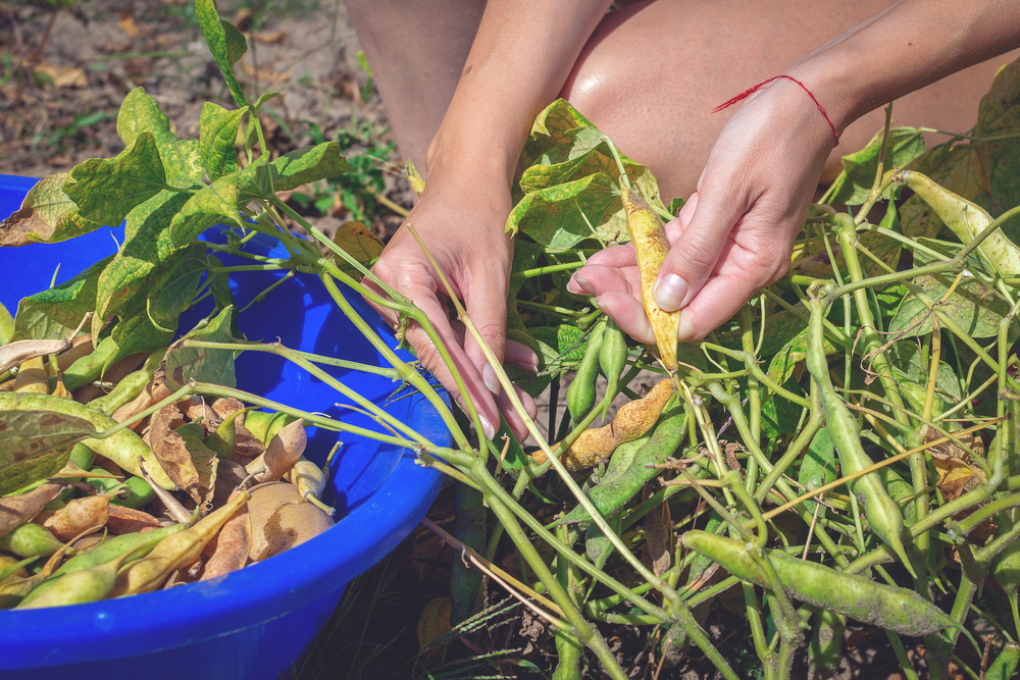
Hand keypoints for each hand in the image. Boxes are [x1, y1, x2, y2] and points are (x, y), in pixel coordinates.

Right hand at [364, 171, 537, 441]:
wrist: (465, 178)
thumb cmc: (481, 214)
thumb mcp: (492, 276)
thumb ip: (489, 332)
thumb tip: (492, 390)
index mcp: (399, 278)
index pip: (435, 348)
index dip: (466, 389)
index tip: (492, 424)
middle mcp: (382, 291)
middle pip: (435, 354)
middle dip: (479, 387)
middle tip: (514, 422)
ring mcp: (389, 295)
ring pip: (441, 348)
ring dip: (482, 369)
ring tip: (520, 398)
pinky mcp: (404, 298)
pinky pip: (441, 333)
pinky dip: (474, 347)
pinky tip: (510, 362)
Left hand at [568, 77, 836, 342]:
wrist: (808, 100)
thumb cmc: (770, 139)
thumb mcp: (728, 190)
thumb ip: (697, 249)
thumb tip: (667, 302)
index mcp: (752, 268)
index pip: (692, 321)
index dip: (646, 320)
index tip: (603, 298)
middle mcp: (741, 270)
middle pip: (677, 306)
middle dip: (627, 299)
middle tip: (580, 283)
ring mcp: (728, 251)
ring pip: (670, 281)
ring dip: (627, 280)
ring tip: (582, 275)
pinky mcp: (715, 230)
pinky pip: (672, 254)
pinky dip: (640, 256)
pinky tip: (605, 257)